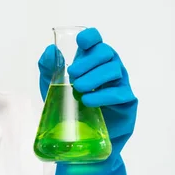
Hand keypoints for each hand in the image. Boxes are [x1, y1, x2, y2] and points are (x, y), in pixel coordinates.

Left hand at [38, 27, 137, 160]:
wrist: (80, 137)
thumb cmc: (68, 106)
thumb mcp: (51, 86)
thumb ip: (48, 67)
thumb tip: (51, 50)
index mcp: (90, 60)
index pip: (96, 40)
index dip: (91, 37)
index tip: (80, 43)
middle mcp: (108, 68)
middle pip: (106, 52)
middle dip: (88, 60)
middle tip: (72, 74)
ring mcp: (120, 84)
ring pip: (114, 70)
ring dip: (95, 77)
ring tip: (78, 88)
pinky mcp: (126, 102)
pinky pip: (120, 93)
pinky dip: (102, 95)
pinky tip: (88, 101)